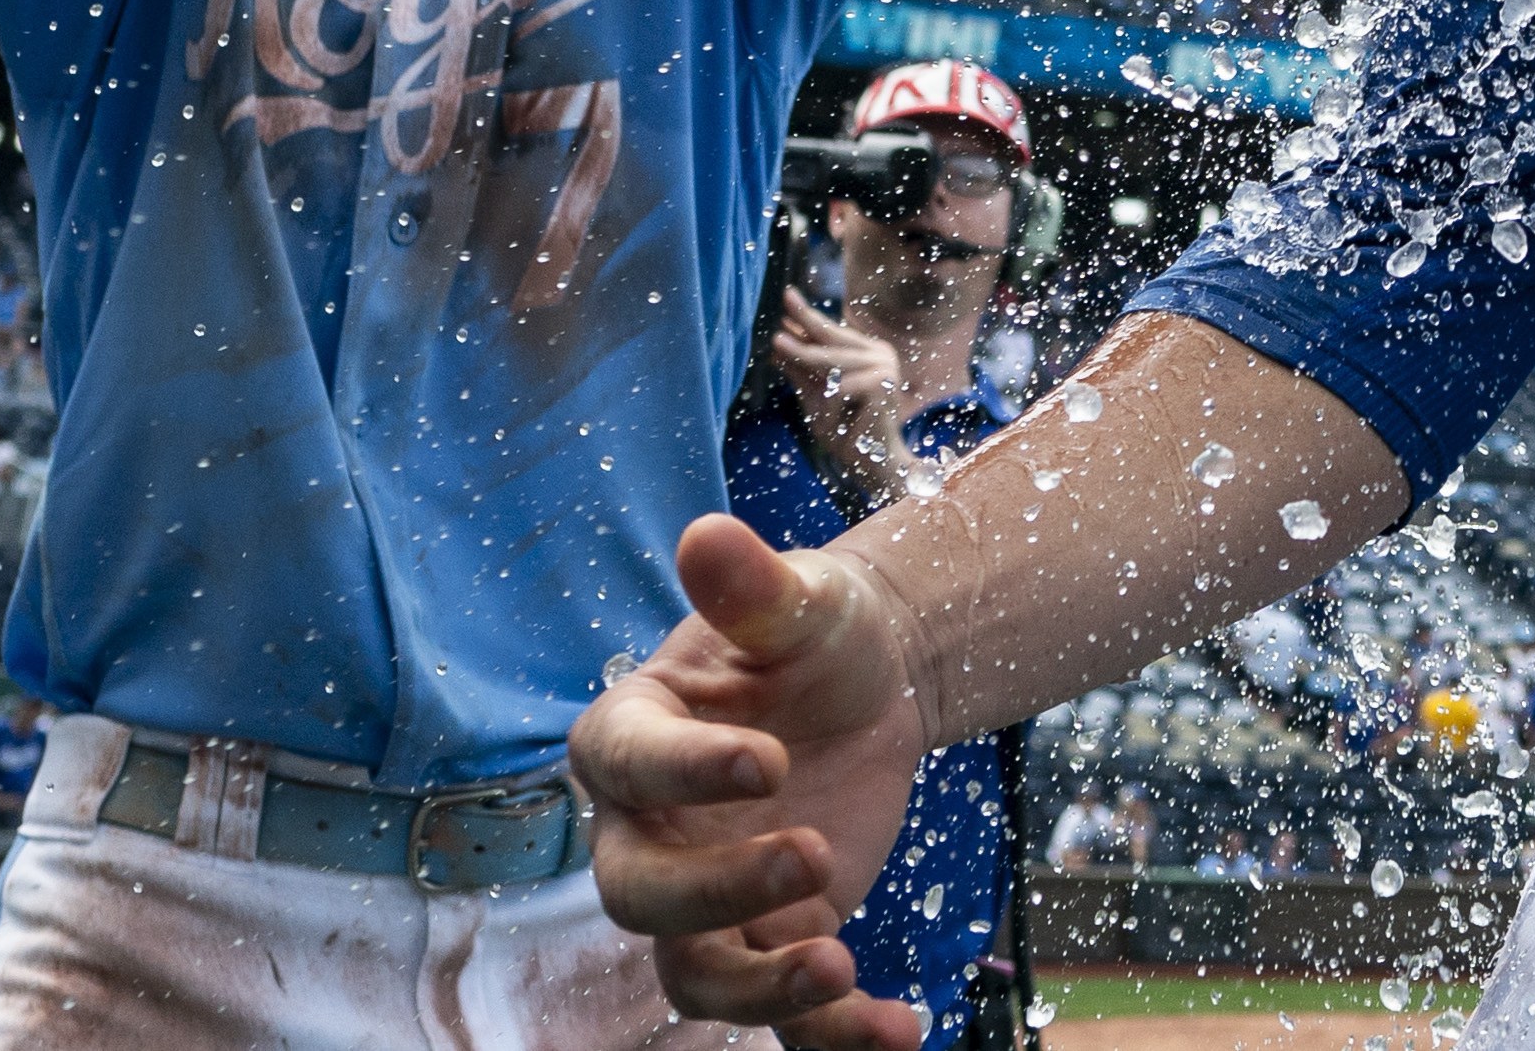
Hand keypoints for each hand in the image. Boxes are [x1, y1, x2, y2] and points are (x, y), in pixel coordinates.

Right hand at [578, 515, 934, 1048]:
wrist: (865, 686)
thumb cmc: (812, 633)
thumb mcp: (801, 602)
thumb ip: (754, 586)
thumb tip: (708, 533)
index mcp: (633, 737)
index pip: (631, 765)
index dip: (688, 771)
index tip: (770, 760)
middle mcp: (649, 833)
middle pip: (639, 896)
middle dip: (715, 895)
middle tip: (816, 855)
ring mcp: (707, 899)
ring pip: (695, 977)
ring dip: (760, 989)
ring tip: (841, 965)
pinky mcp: (771, 940)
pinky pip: (783, 1014)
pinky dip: (835, 1036)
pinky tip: (902, 1029)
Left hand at [776, 289, 917, 505]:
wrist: (871, 463)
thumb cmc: (845, 431)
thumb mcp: (815, 397)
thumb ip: (801, 372)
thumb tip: (779, 346)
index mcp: (867, 351)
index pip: (830, 331)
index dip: (807, 316)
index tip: (788, 296)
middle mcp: (879, 352)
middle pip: (829, 340)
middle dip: (800, 337)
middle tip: (776, 336)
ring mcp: (884, 365)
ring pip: (830, 364)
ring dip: (812, 380)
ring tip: (802, 382)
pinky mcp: (882, 383)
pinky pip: (839, 387)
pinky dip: (829, 404)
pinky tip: (838, 420)